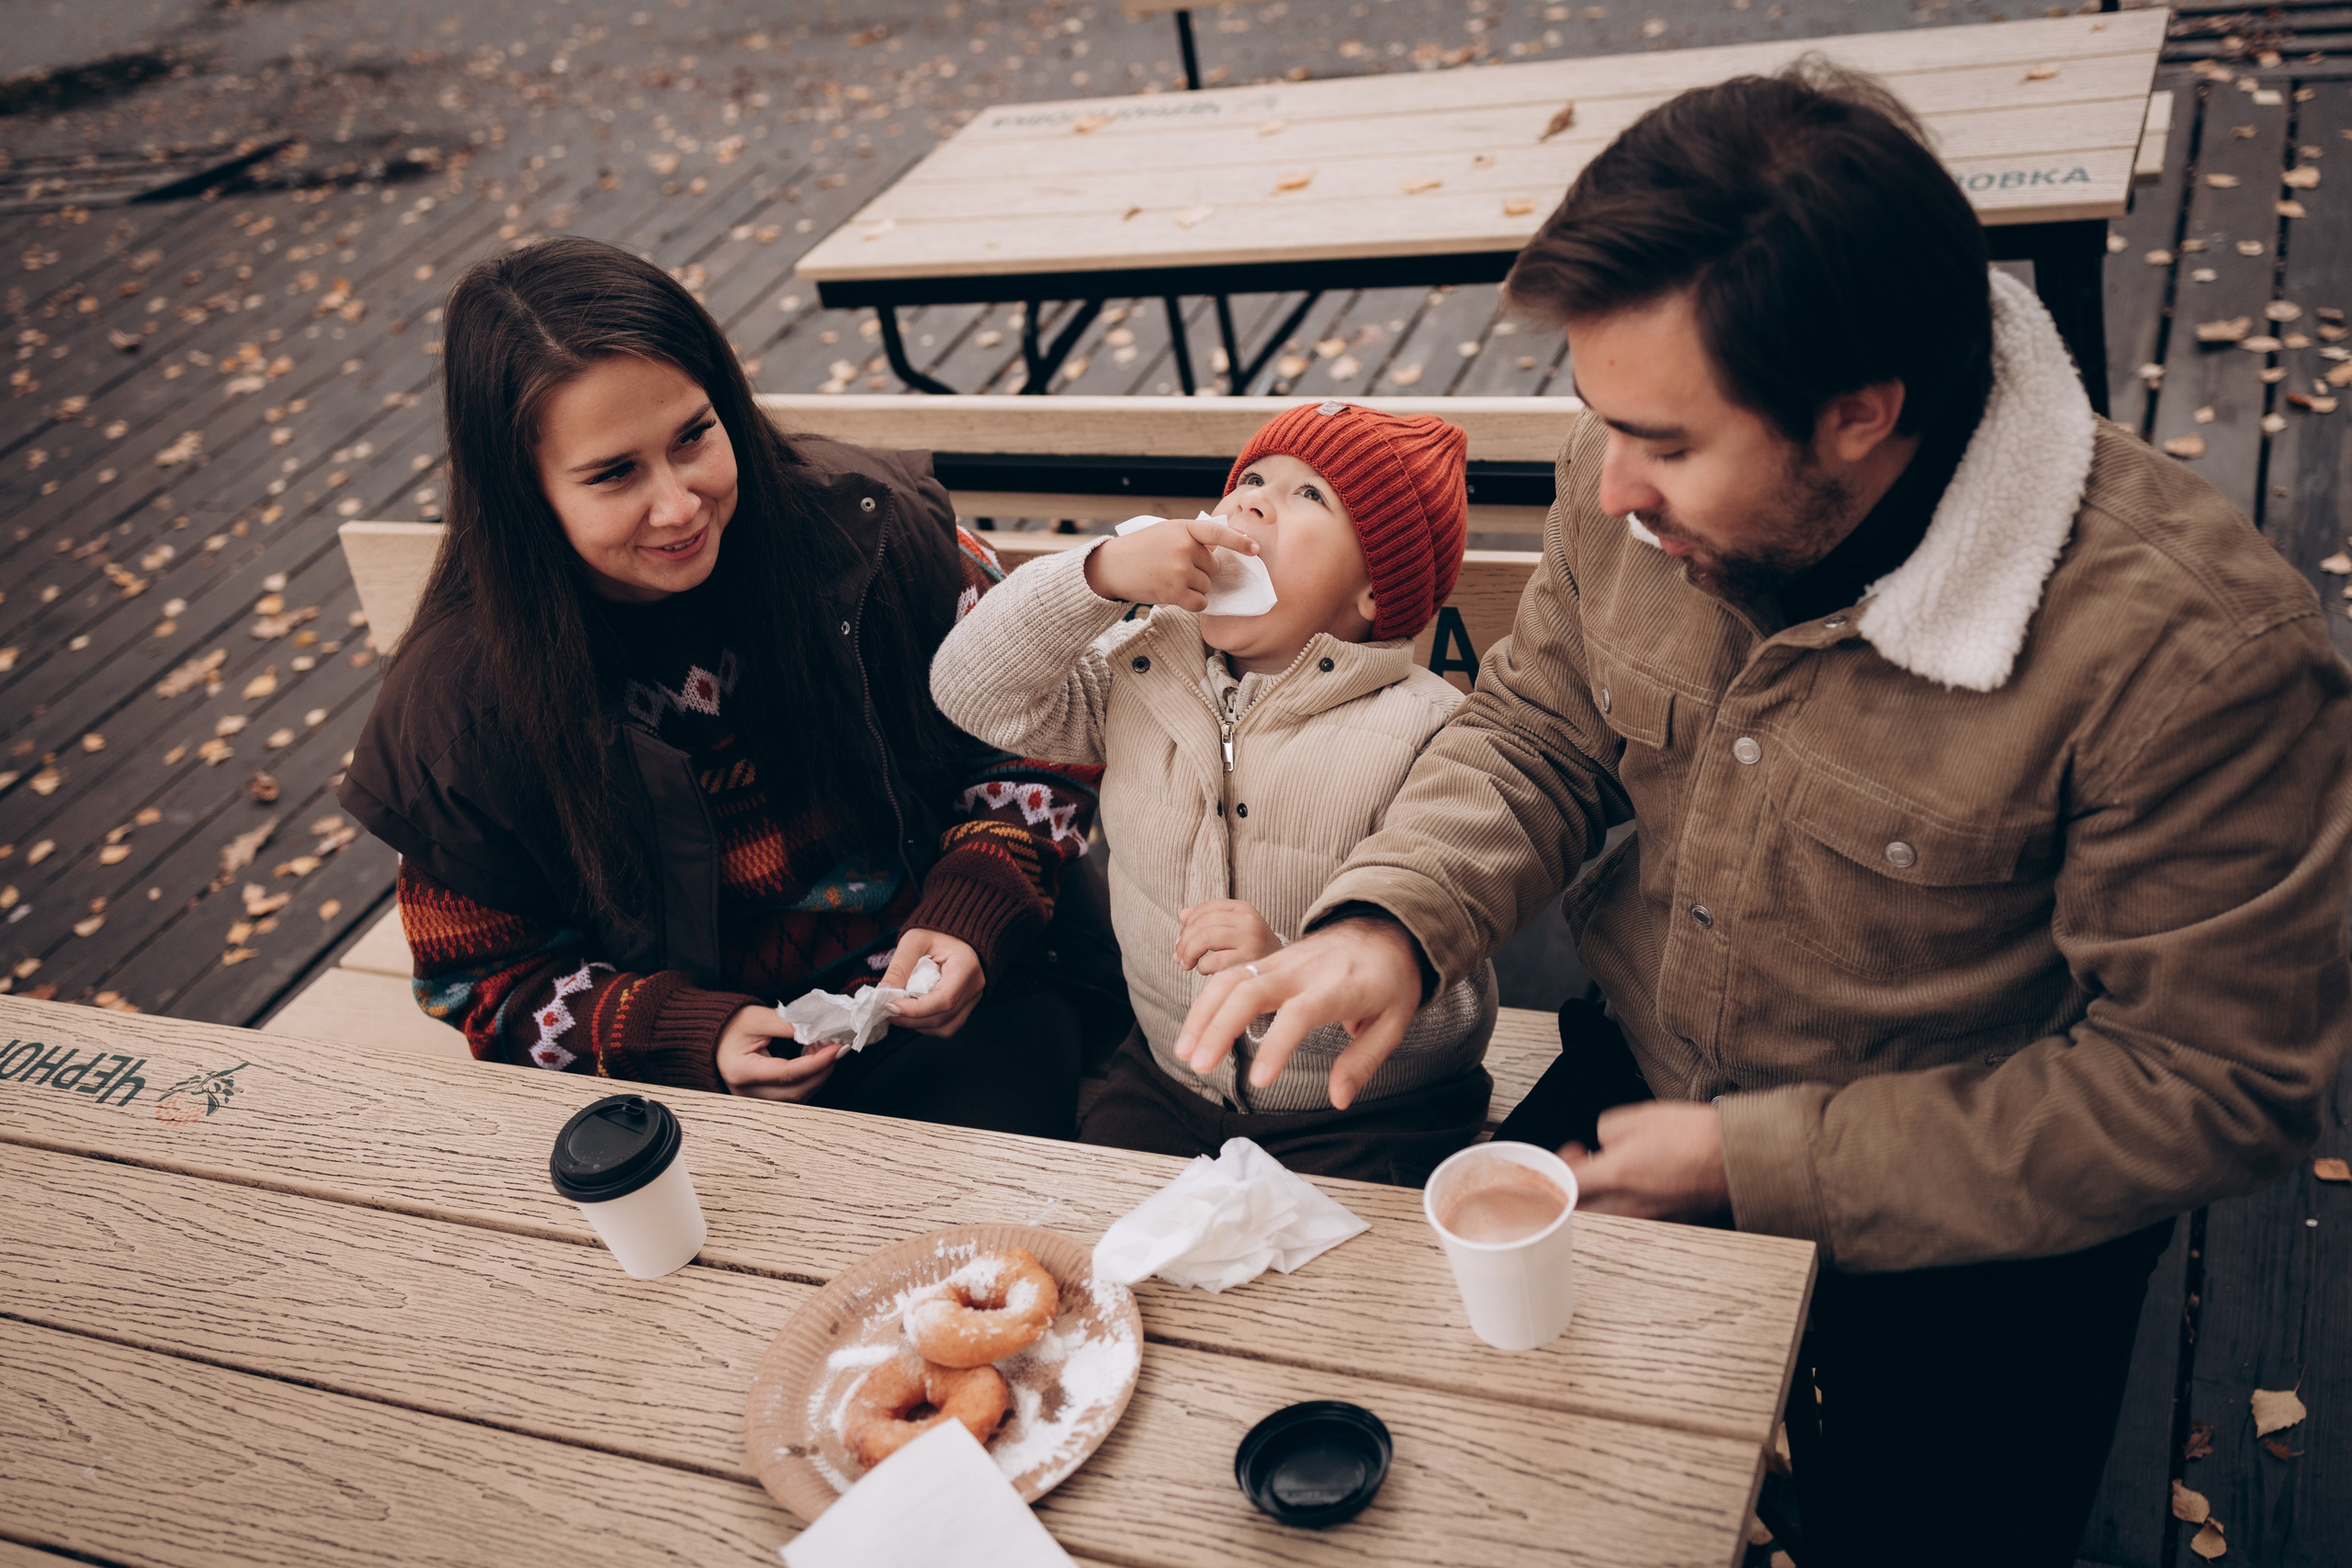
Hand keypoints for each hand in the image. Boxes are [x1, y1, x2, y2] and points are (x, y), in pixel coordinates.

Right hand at [716, 1006, 841, 1101]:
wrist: (713, 1037)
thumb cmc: (730, 1026)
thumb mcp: (757, 1017)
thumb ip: (788, 1024)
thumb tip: (818, 1030)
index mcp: (742, 1071)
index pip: (787, 1073)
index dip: (817, 1062)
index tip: (837, 1047)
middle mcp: (747, 1093)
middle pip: (796, 1091)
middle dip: (822, 1070)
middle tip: (836, 1048)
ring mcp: (755, 1100)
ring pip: (797, 1098)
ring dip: (818, 1076)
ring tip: (825, 1052)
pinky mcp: (764, 1099)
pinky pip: (793, 1096)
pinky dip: (808, 1080)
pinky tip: (814, 1063)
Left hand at [878, 929, 984, 1036]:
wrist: (954, 934)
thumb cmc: (937, 932)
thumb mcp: (914, 941)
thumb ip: (899, 967)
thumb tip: (883, 993)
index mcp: (966, 966)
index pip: (944, 999)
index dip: (916, 1009)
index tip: (891, 1005)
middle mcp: (974, 986)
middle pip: (943, 1017)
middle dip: (911, 1019)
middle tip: (888, 1010)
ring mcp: (973, 998)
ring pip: (946, 1027)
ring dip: (918, 1025)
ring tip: (899, 1011)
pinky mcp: (966, 1006)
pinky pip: (947, 1026)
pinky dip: (926, 1024)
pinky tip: (913, 1013)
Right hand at [1082, 516, 1259, 611]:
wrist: (1112, 566)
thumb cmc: (1141, 550)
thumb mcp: (1167, 533)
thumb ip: (1192, 538)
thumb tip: (1224, 549)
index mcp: (1183, 528)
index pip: (1218, 533)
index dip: (1238, 541)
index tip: (1254, 549)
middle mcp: (1184, 547)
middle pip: (1213, 567)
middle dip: (1201, 572)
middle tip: (1177, 570)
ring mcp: (1179, 569)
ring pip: (1206, 586)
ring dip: (1194, 588)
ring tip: (1170, 580)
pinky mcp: (1174, 590)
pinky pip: (1200, 602)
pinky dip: (1193, 603)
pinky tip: (1177, 596)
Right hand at [1171, 915, 1423, 1109]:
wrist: (1384, 929)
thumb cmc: (1390, 980)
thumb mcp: (1395, 1023)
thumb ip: (1364, 1061)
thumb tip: (1338, 1100)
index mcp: (1339, 987)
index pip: (1300, 1013)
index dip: (1277, 1046)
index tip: (1258, 1080)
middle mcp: (1303, 970)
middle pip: (1250, 990)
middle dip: (1219, 1026)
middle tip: (1199, 1064)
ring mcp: (1283, 961)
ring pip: (1232, 978)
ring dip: (1203, 1013)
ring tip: (1185, 1053)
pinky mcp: (1270, 960)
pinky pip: (1231, 976)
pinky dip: (1208, 1002)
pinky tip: (1195, 1032)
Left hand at [1174, 898, 1283, 975]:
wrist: (1281, 971)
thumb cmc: (1250, 950)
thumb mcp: (1232, 929)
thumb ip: (1207, 920)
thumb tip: (1182, 914)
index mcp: (1243, 908)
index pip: (1205, 909)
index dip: (1187, 925)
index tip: (1181, 941)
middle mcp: (1248, 920)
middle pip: (1202, 924)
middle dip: (1184, 942)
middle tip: (1178, 957)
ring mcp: (1250, 939)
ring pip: (1205, 938)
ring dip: (1188, 953)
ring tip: (1185, 964)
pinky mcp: (1249, 960)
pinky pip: (1213, 961)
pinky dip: (1202, 966)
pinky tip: (1204, 970)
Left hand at [1560, 1101, 1731, 1221]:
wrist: (1736, 1156)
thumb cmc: (1694, 1135)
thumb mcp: (1638, 1116)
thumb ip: (1606, 1131)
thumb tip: (1602, 1142)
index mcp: (1616, 1176)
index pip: (1565, 1185)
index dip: (1554, 1172)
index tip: (1563, 1158)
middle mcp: (1628, 1205)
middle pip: (1579, 1210)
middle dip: (1571, 1189)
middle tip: (1580, 1166)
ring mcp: (1648, 1218)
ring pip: (1604, 1218)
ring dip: (1595, 1198)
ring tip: (1608, 1173)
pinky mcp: (1667, 1222)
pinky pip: (1631, 1219)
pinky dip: (1622, 1205)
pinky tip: (1635, 1184)